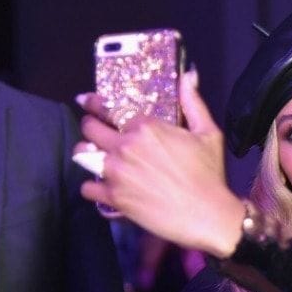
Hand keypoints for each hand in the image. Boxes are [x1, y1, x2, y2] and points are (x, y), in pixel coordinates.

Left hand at [76, 70, 245, 257]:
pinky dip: (93, 188)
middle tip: (96, 133)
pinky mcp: (114, 197)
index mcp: (145, 127)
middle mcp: (125, 146)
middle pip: (90, 129)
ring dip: (87, 155)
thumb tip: (189, 75)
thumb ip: (193, 102)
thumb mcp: (208, 134)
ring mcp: (116, 172)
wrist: (207, 215)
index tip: (88, 102)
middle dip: (91, 128)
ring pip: (82, 156)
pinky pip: (87, 188)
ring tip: (96, 159)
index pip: (109, 109)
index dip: (96, 104)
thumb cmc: (210, 174)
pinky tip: (102, 187)